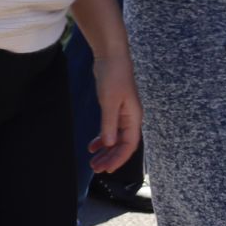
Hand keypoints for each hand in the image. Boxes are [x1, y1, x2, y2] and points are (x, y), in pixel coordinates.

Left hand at [88, 53, 143, 173]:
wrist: (111, 56)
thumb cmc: (113, 77)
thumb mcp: (109, 101)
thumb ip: (109, 123)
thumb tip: (109, 144)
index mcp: (134, 118)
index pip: (129, 145)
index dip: (119, 159)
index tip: (107, 169)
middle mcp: (130, 119)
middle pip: (121, 145)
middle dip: (110, 158)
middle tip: (96, 169)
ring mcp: (122, 114)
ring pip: (114, 138)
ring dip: (105, 151)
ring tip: (93, 161)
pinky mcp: (113, 108)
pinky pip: (109, 129)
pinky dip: (101, 138)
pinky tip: (92, 146)